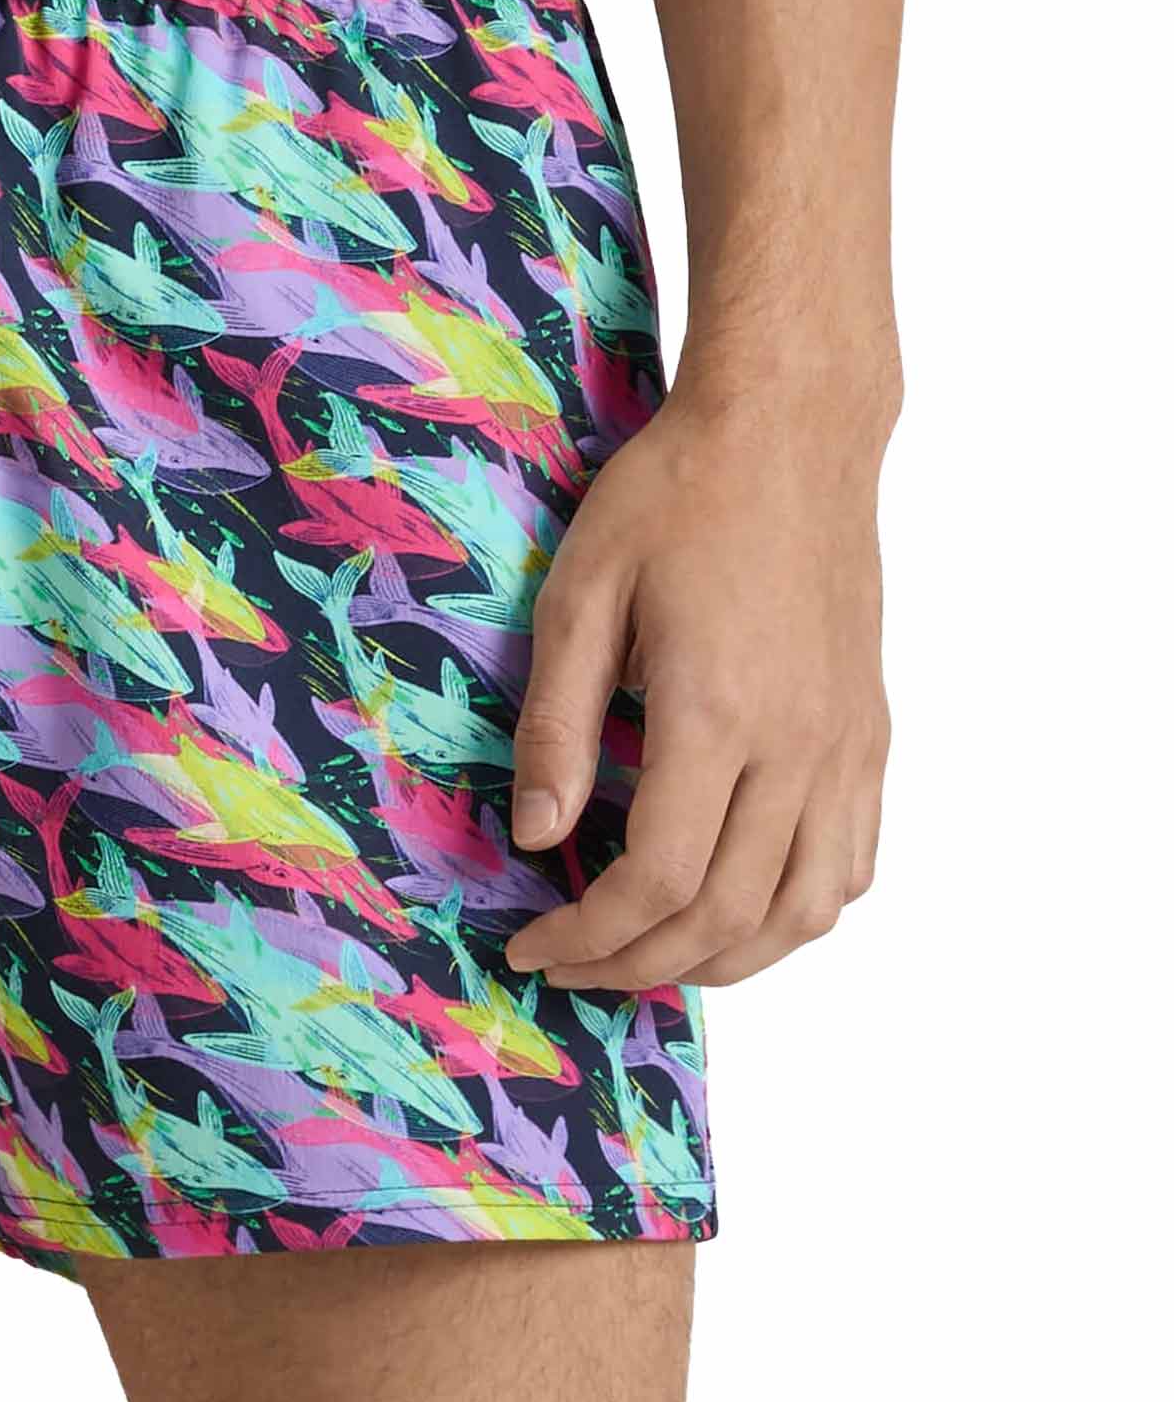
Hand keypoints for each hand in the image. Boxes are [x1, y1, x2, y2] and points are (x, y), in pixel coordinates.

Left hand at [501, 394, 888, 991]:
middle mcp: (798, 746)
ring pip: (805, 911)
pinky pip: (852, 862)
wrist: (789, 432)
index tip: (532, 946)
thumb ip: (558, 723)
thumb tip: (538, 835)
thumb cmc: (674, 495)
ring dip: (724, 961)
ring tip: (647, 961)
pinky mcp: (869, 732)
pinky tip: (739, 910)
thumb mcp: (580, 594)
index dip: (588, 934)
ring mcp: (847, 744)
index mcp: (716, 714)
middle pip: (726, 914)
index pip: (657, 880)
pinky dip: (796, 914)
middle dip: (637, 964)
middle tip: (569, 968)